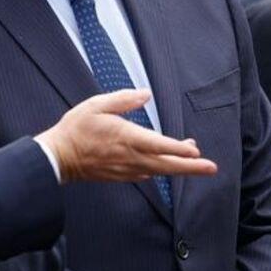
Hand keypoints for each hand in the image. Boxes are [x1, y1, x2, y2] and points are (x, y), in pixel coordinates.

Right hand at [37, 89, 217, 183]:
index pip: (158, 145)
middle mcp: (130, 157)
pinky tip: (166, 166)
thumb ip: (123, 99)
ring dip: (179, 167)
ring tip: (197, 163)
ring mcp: (126, 169)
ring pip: (159, 171)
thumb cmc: (76, 129)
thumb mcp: (97, 105)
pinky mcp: (121, 176)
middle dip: (191, 167)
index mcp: (126, 138)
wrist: (58, 158)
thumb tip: (146, 94)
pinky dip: (161, 170)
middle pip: (166, 165)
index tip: (195, 150)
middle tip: (211, 167)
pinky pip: (146, 174)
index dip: (178, 149)